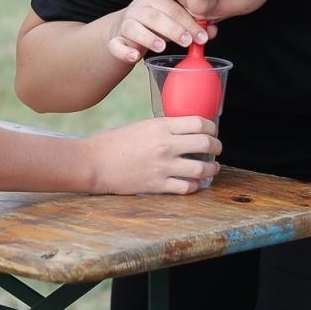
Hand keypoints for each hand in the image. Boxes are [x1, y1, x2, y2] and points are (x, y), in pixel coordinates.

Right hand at [85, 115, 220, 193]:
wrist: (93, 163)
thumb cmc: (112, 143)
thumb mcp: (140, 126)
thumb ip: (163, 128)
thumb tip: (183, 132)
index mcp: (160, 126)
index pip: (198, 122)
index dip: (211, 126)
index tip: (212, 130)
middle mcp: (165, 145)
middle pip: (205, 143)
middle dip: (217, 146)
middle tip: (217, 148)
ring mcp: (162, 167)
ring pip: (201, 168)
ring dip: (212, 168)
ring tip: (213, 168)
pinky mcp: (157, 185)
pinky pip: (186, 187)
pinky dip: (195, 185)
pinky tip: (195, 183)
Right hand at [106, 0, 214, 63]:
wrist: (123, 33)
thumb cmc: (154, 26)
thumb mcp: (172, 23)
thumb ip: (191, 26)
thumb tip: (213, 31)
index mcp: (153, 0)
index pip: (173, 9)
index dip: (189, 23)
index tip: (202, 37)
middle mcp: (137, 9)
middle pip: (154, 16)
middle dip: (172, 29)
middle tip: (187, 41)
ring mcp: (123, 25)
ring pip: (133, 28)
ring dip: (149, 37)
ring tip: (162, 47)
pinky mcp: (114, 41)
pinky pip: (116, 45)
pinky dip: (124, 51)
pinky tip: (135, 57)